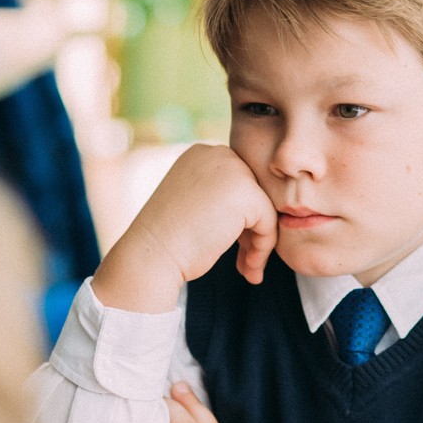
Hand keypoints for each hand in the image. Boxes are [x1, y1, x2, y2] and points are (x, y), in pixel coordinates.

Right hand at [92, 144, 278, 312]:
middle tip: (244, 261)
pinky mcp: (246, 193)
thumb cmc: (170, 239)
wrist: (152, 254)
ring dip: (259, 243)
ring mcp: (233, 170)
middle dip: (252, 231)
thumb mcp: (195, 204)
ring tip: (247, 269)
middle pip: (255, 195)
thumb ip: (223, 198)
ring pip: (265, 209)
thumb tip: (260, 210)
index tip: (235, 246)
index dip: (241, 219)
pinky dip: (262, 248)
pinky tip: (247, 267)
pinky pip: (270, 222)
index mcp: (203, 154)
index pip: (240, 184)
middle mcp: (218, 154)